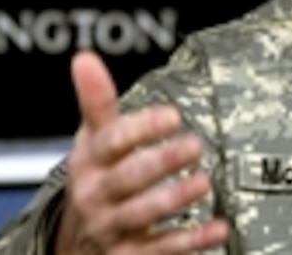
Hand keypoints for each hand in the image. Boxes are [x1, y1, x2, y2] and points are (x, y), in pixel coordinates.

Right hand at [54, 51, 229, 252]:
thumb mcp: (92, 139)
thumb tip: (84, 56)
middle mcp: (97, 195)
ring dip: (175, 199)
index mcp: (89, 161)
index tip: (172, 115)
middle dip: (161, 162)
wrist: (73, 243)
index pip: (111, 142)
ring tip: (205, 182)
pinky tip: (219, 227)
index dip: (140, 128)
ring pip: (143, 215)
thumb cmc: (96, 176)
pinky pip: (162, 249)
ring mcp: (113, 228)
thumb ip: (96, 100)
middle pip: (128, 179)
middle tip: (196, 146)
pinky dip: (192, 241)